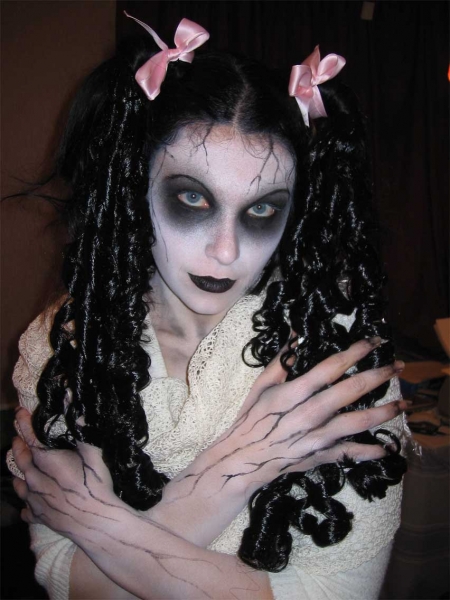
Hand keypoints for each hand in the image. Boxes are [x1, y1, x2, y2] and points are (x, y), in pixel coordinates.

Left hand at [12, 410, 123, 533]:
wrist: (94, 522)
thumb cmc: (95, 486)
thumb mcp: (94, 454)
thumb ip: (83, 431)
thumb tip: (78, 408)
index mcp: (47, 461)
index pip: (30, 437)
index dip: (24, 422)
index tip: (20, 411)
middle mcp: (35, 479)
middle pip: (20, 459)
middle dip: (18, 445)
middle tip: (17, 437)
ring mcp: (34, 500)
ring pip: (19, 485)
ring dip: (19, 473)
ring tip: (21, 468)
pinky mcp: (38, 517)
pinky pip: (26, 510)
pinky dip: (26, 504)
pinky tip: (29, 503)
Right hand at [172, 338, 404, 498]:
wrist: (242, 459)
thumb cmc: (251, 419)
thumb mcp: (261, 386)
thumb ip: (282, 361)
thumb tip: (296, 334)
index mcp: (293, 393)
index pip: (330, 367)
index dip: (354, 352)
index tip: (373, 341)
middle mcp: (308, 414)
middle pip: (349, 391)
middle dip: (377, 376)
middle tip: (397, 366)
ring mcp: (316, 437)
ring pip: (357, 422)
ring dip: (383, 411)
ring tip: (403, 403)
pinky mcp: (320, 456)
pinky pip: (349, 453)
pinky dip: (369, 452)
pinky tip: (386, 447)